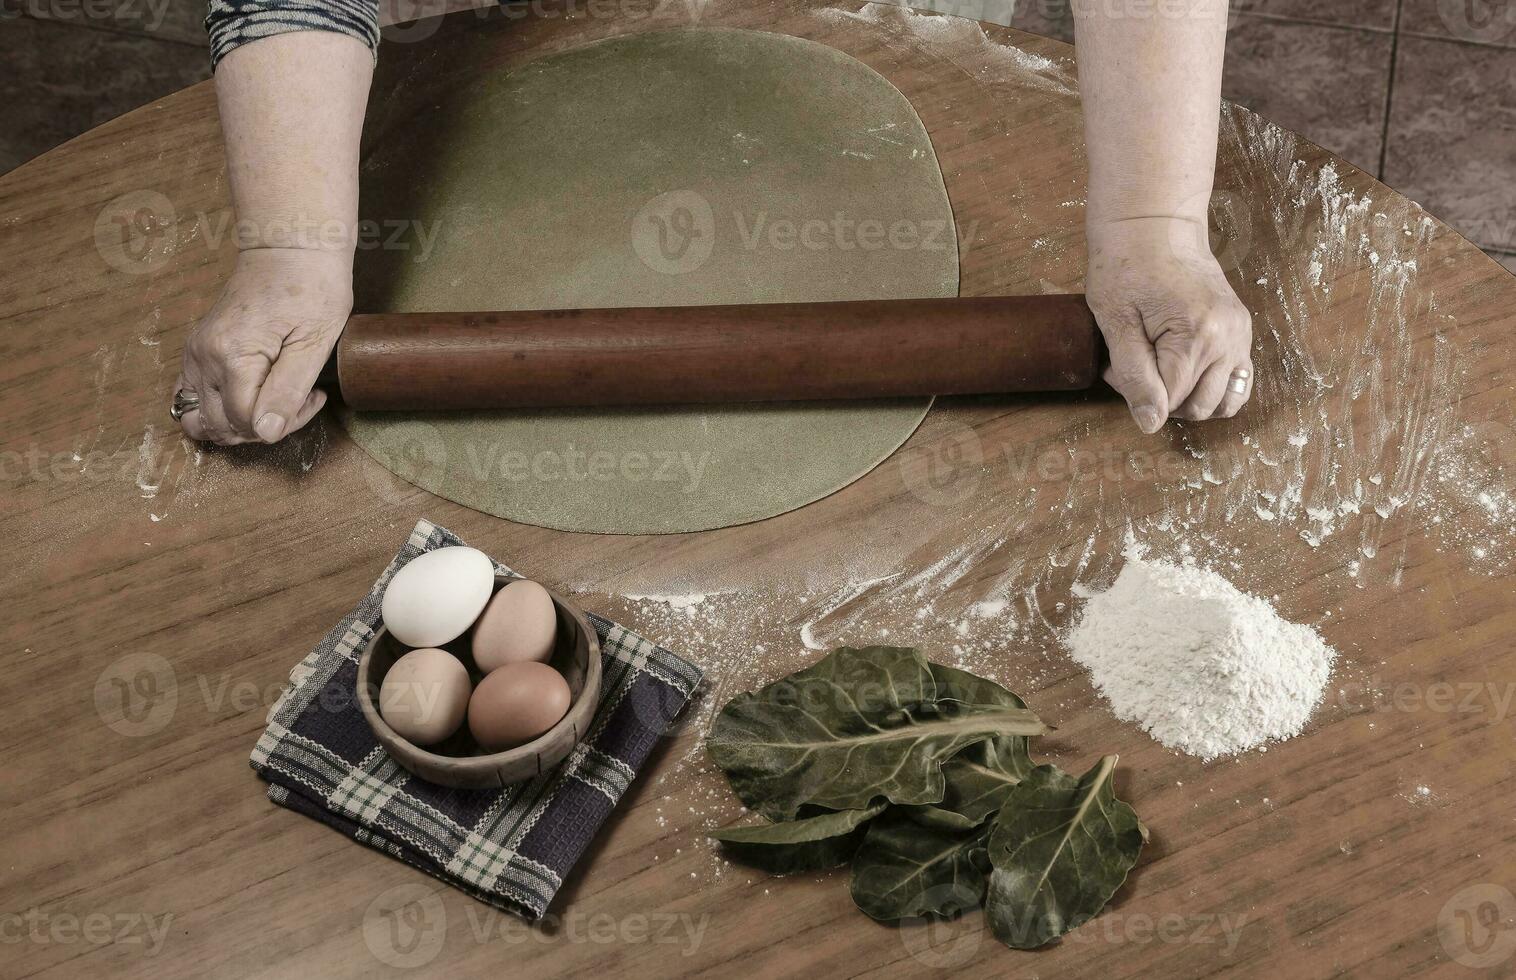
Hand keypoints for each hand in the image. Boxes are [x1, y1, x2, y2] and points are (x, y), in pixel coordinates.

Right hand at [176, 248, 352, 444]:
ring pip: (200, 417)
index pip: (247, 422)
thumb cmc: (311, 287)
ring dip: (238, 423)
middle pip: (220, 425)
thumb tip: (266, 433)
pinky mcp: (198, 349)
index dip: (284, 423)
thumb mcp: (314, 342)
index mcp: (231, 356)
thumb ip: (288, 392)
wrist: (289, 247)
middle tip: (298, 399)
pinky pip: (192, 396)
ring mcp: (195, 353)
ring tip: (276, 399)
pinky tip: (252, 396)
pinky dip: (218, 408)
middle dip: (263, 427)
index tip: (314, 397)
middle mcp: (203, 357)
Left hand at [1085, 217, 1253, 432]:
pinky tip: (1184, 372)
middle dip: (1162, 399)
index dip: (1135, 392)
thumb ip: (1135, 376)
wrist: (1155, 223)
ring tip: (1160, 371)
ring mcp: (1241, 335)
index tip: (1116, 366)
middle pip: (1198, 407)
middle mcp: (1229, 339)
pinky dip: (1212, 389)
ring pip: (1223, 401)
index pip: (1168, 401)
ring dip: (1189, 399)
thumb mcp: (1117, 323)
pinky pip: (1237, 381)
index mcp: (1197, 338)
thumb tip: (1151, 424)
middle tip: (1135, 364)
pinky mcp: (1242, 331)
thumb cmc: (1127, 266)